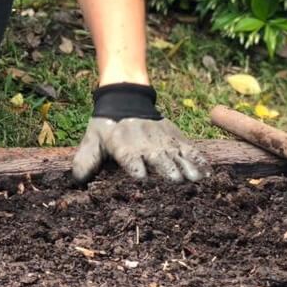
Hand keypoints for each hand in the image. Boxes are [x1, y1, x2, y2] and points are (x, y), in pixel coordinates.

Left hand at [71, 82, 211, 183]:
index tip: (145, 185)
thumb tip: (77, 181)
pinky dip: (200, 161)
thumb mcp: (92, 141)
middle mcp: (147, 147)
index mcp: (125, 149)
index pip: (133, 164)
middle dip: (168, 175)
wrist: (125, 99)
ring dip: (188, 170)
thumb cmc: (107, 127)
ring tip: (197, 181)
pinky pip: (191, 150)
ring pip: (179, 158)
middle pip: (161, 163)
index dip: (139, 176)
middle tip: (177, 188)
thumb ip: (85, 161)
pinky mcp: (176, 138)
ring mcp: (164, 143)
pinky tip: (209, 174)